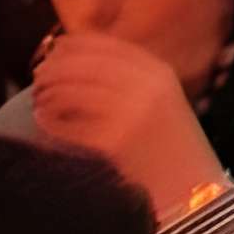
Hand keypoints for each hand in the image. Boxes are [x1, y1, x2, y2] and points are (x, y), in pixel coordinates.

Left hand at [31, 31, 226, 221]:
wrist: (194, 188)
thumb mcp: (164, 100)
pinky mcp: (115, 142)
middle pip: (87, 64)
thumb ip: (135, 79)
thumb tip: (86, 63)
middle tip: (40, 76)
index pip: (109, 45)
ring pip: (74, 91)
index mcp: (161, 73)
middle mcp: (148, 87)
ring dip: (49, 93)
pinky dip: (51, 120)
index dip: (76, 44)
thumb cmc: (174, 147)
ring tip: (40, 99)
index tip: (56, 49)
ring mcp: (132, 113)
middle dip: (56, 68)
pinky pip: (70, 125)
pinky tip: (45, 120)